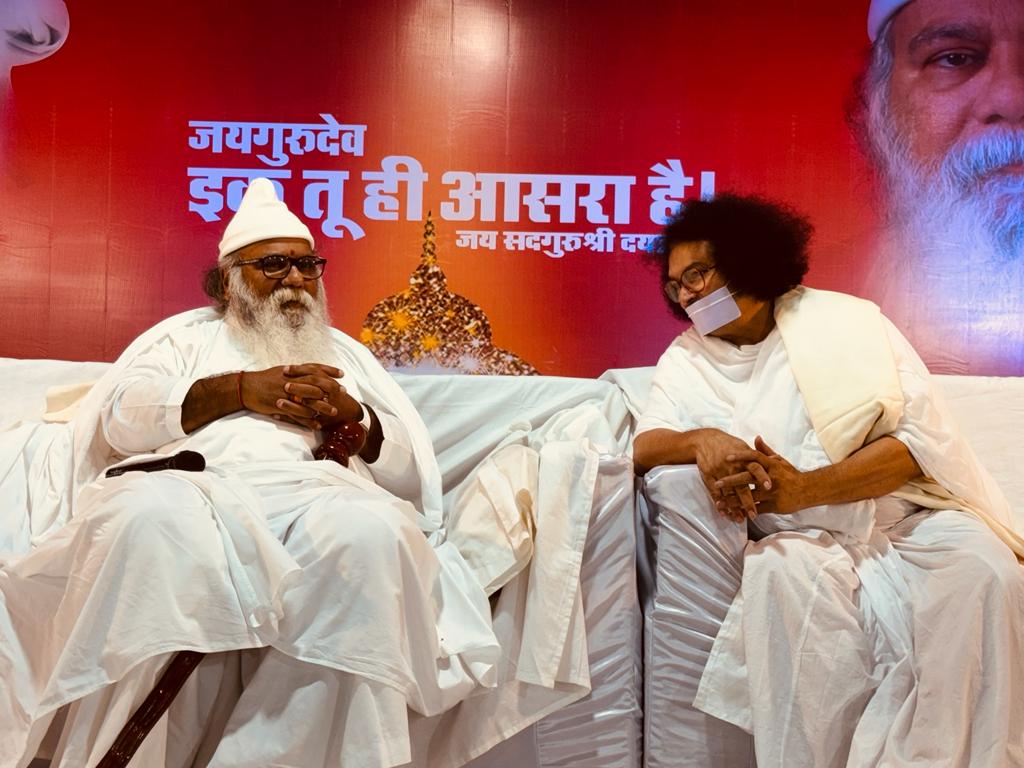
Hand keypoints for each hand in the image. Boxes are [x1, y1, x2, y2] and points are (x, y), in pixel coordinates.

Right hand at [240, 363, 358, 430]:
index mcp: (292, 372)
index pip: (314, 368)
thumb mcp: (282, 371)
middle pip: (315, 384)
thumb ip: (297, 372)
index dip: (329, 370)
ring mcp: (285, 394)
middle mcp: (290, 381)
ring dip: (322, 407)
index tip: (342, 374)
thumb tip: (312, 371)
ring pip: (308, 401)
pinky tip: (317, 425)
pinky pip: (296, 415)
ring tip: (334, 412)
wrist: (245, 388)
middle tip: (343, 392)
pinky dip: (308, 421)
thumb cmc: (264, 379)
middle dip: (331, 388)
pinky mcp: (279, 406)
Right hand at [693, 429, 770, 521]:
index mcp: (743, 458)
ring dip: (733, 508)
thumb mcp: (743, 447)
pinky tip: (724, 514)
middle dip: (747, 502)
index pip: (755, 468)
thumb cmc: (727, 444)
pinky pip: (714, 493)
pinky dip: (719, 504)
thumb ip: (759, 455)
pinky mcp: (708, 476)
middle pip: (741, 486)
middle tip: (753, 515)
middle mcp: (732, 466)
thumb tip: (776, 458)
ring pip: (727, 493)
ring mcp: (719, 472)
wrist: (705, 440)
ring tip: (739, 520)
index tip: (769, 488)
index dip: (762, 477)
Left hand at [715, 436, 808, 515]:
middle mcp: (771, 478)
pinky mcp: (774, 505)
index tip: (726, 457)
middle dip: (730, 481)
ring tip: (719, 503)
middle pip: (747, 478)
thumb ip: (765, 451)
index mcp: (771, 465)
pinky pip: (756, 509)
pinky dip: (744, 511)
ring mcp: (772, 492)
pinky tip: (734, 513)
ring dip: (733, 501)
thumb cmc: (791, 475)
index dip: (740, 456)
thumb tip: (756, 437)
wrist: (808, 490)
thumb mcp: (780, 461)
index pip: (754, 457)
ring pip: (749, 496)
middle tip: (716, 483)